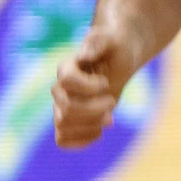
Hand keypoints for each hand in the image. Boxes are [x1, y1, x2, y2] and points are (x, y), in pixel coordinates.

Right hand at [52, 24, 136, 147]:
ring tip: (108, 119)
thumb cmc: (117, 47)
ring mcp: (63, 105)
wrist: (120, 59)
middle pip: (65, 108)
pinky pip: (62, 140)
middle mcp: (60, 88)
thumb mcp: (113, 39)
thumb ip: (98, 41)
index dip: (89, 86)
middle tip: (112, 102)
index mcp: (66, 67)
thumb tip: (83, 56)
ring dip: (90, 126)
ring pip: (62, 125)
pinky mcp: (70, 120)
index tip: (106, 82)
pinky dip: (82, 141)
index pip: (67, 81)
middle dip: (94, 109)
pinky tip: (100, 132)